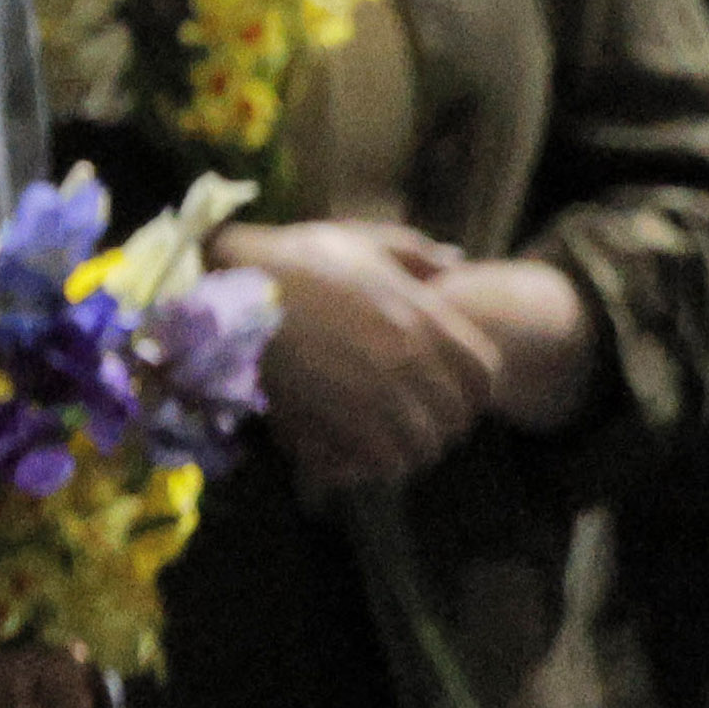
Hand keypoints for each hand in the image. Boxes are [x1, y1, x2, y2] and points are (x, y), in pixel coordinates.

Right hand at [215, 217, 499, 493]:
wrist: (226, 290)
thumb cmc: (290, 261)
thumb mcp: (359, 242)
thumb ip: (414, 254)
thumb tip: (455, 261)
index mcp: (421, 320)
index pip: (482, 377)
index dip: (472, 393)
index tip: (451, 394)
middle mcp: (406, 361)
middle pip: (455, 418)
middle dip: (441, 425)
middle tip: (416, 425)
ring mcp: (372, 395)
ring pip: (421, 448)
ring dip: (407, 450)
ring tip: (384, 442)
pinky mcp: (332, 422)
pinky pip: (377, 463)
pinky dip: (371, 465)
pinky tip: (353, 450)